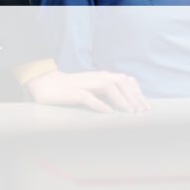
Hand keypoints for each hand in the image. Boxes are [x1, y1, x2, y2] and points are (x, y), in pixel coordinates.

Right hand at [25, 69, 148, 112]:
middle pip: (120, 81)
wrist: (44, 84)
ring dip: (121, 99)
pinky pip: (89, 97)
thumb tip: (126, 104)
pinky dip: (100, 105)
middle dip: (133, 96)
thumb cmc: (70, 88)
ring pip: (108, 86)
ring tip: (129, 112)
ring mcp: (84, 84)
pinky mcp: (73, 92)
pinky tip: (108, 113)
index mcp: (101, 76)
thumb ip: (106, 92)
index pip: (125, 80)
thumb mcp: (92, 88)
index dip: (137, 92)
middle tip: (141, 111)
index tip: (145, 107)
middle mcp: (95, 77)